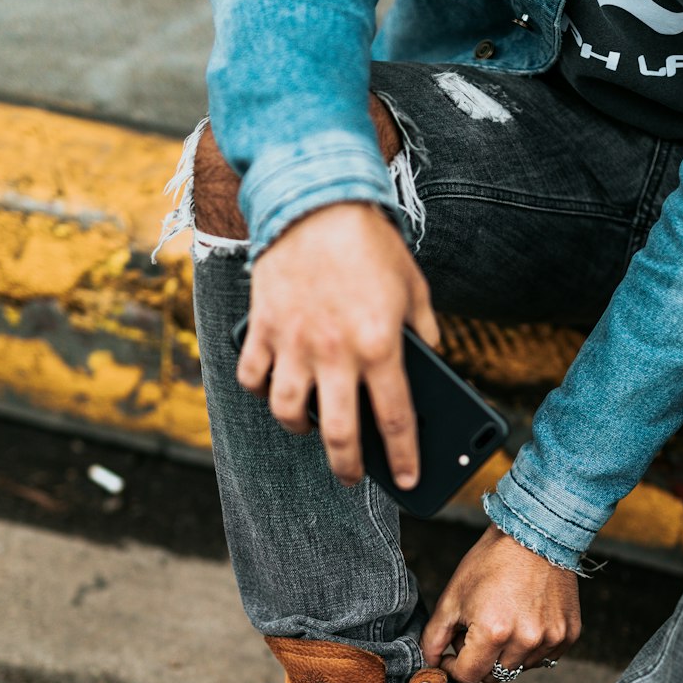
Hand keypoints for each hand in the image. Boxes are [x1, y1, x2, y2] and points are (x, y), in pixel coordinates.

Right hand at [237, 203, 438, 488]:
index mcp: (381, 344)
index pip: (395, 420)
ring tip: (310, 427)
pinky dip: (260, 389)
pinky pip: (252, 377)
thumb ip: (425, 332)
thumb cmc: (371, 245)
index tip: (408, 482)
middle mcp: (335, 352)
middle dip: (348, 467)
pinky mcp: (262, 327)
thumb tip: (430, 364)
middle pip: (338, 434)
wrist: (316, 200)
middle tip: (354, 478)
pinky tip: (273, 387)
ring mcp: (293, 342)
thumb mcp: (415, 288)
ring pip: (286, 412)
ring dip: (300, 429)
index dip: (404, 458)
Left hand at [421, 526, 580, 682]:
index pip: (468, 676)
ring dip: (506, 654)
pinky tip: (525, 619)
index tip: (452, 653)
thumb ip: (435, 636)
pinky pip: (543, 657)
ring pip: (519, 668)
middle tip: (478, 629)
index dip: (454, 666)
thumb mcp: (453, 596)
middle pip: (494, 676)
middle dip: (480, 659)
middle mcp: (526, 640)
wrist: (535, 535)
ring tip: (503, 619)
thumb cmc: (491, 562)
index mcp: (494, 632)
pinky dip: (530, 647)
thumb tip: (431, 662)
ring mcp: (551, 638)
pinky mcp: (569, 634)